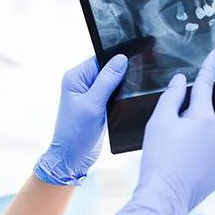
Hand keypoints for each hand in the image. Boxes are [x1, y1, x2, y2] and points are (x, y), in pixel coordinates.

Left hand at [33, 54, 127, 185]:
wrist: (72, 158)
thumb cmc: (76, 132)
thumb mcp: (92, 104)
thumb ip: (106, 81)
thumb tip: (121, 59)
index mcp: (76, 77)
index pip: (101, 58)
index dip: (118, 57)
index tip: (138, 56)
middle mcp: (82, 82)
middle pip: (108, 68)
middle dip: (123, 71)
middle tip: (142, 74)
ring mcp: (90, 94)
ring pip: (113, 81)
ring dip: (123, 85)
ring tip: (138, 87)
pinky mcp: (98, 104)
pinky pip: (113, 93)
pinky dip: (121, 95)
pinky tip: (130, 97)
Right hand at [114, 49, 214, 214]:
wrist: (164, 198)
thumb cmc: (159, 158)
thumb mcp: (159, 121)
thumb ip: (171, 96)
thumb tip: (181, 81)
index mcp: (204, 118)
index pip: (205, 85)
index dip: (209, 66)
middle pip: (201, 117)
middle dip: (186, 122)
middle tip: (168, 140)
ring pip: (205, 138)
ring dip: (192, 142)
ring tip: (173, 158)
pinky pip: (210, 157)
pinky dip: (198, 159)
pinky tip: (183, 168)